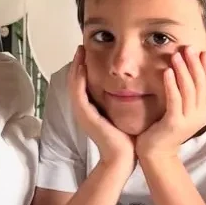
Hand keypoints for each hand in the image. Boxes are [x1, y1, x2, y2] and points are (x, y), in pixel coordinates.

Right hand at [69, 47, 134, 168]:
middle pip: (75, 81)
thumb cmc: (126, 138)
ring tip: (80, 52)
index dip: (83, 68)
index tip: (88, 53)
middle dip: (77, 63)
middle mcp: (83, 110)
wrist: (123, 157)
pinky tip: (82, 66)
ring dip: (75, 67)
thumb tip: (131, 87)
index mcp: (91, 109)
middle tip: (80, 47)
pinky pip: (78, 92)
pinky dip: (78, 78)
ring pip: (74, 84)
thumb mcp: (122, 114)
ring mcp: (82, 113)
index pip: (83, 84)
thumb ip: (121, 100)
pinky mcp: (85, 115)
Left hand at [136, 48, 205, 161]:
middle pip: (201, 84)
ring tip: (177, 56)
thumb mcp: (181, 109)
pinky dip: (172, 84)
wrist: (156, 153)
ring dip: (183, 70)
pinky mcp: (175, 123)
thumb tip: (189, 70)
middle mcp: (201, 115)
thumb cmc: (165, 128)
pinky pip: (175, 100)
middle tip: (189, 48)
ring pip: (189, 90)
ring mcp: (189, 120)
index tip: (202, 51)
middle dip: (195, 64)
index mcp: (204, 110)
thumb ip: (187, 94)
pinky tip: (167, 71)